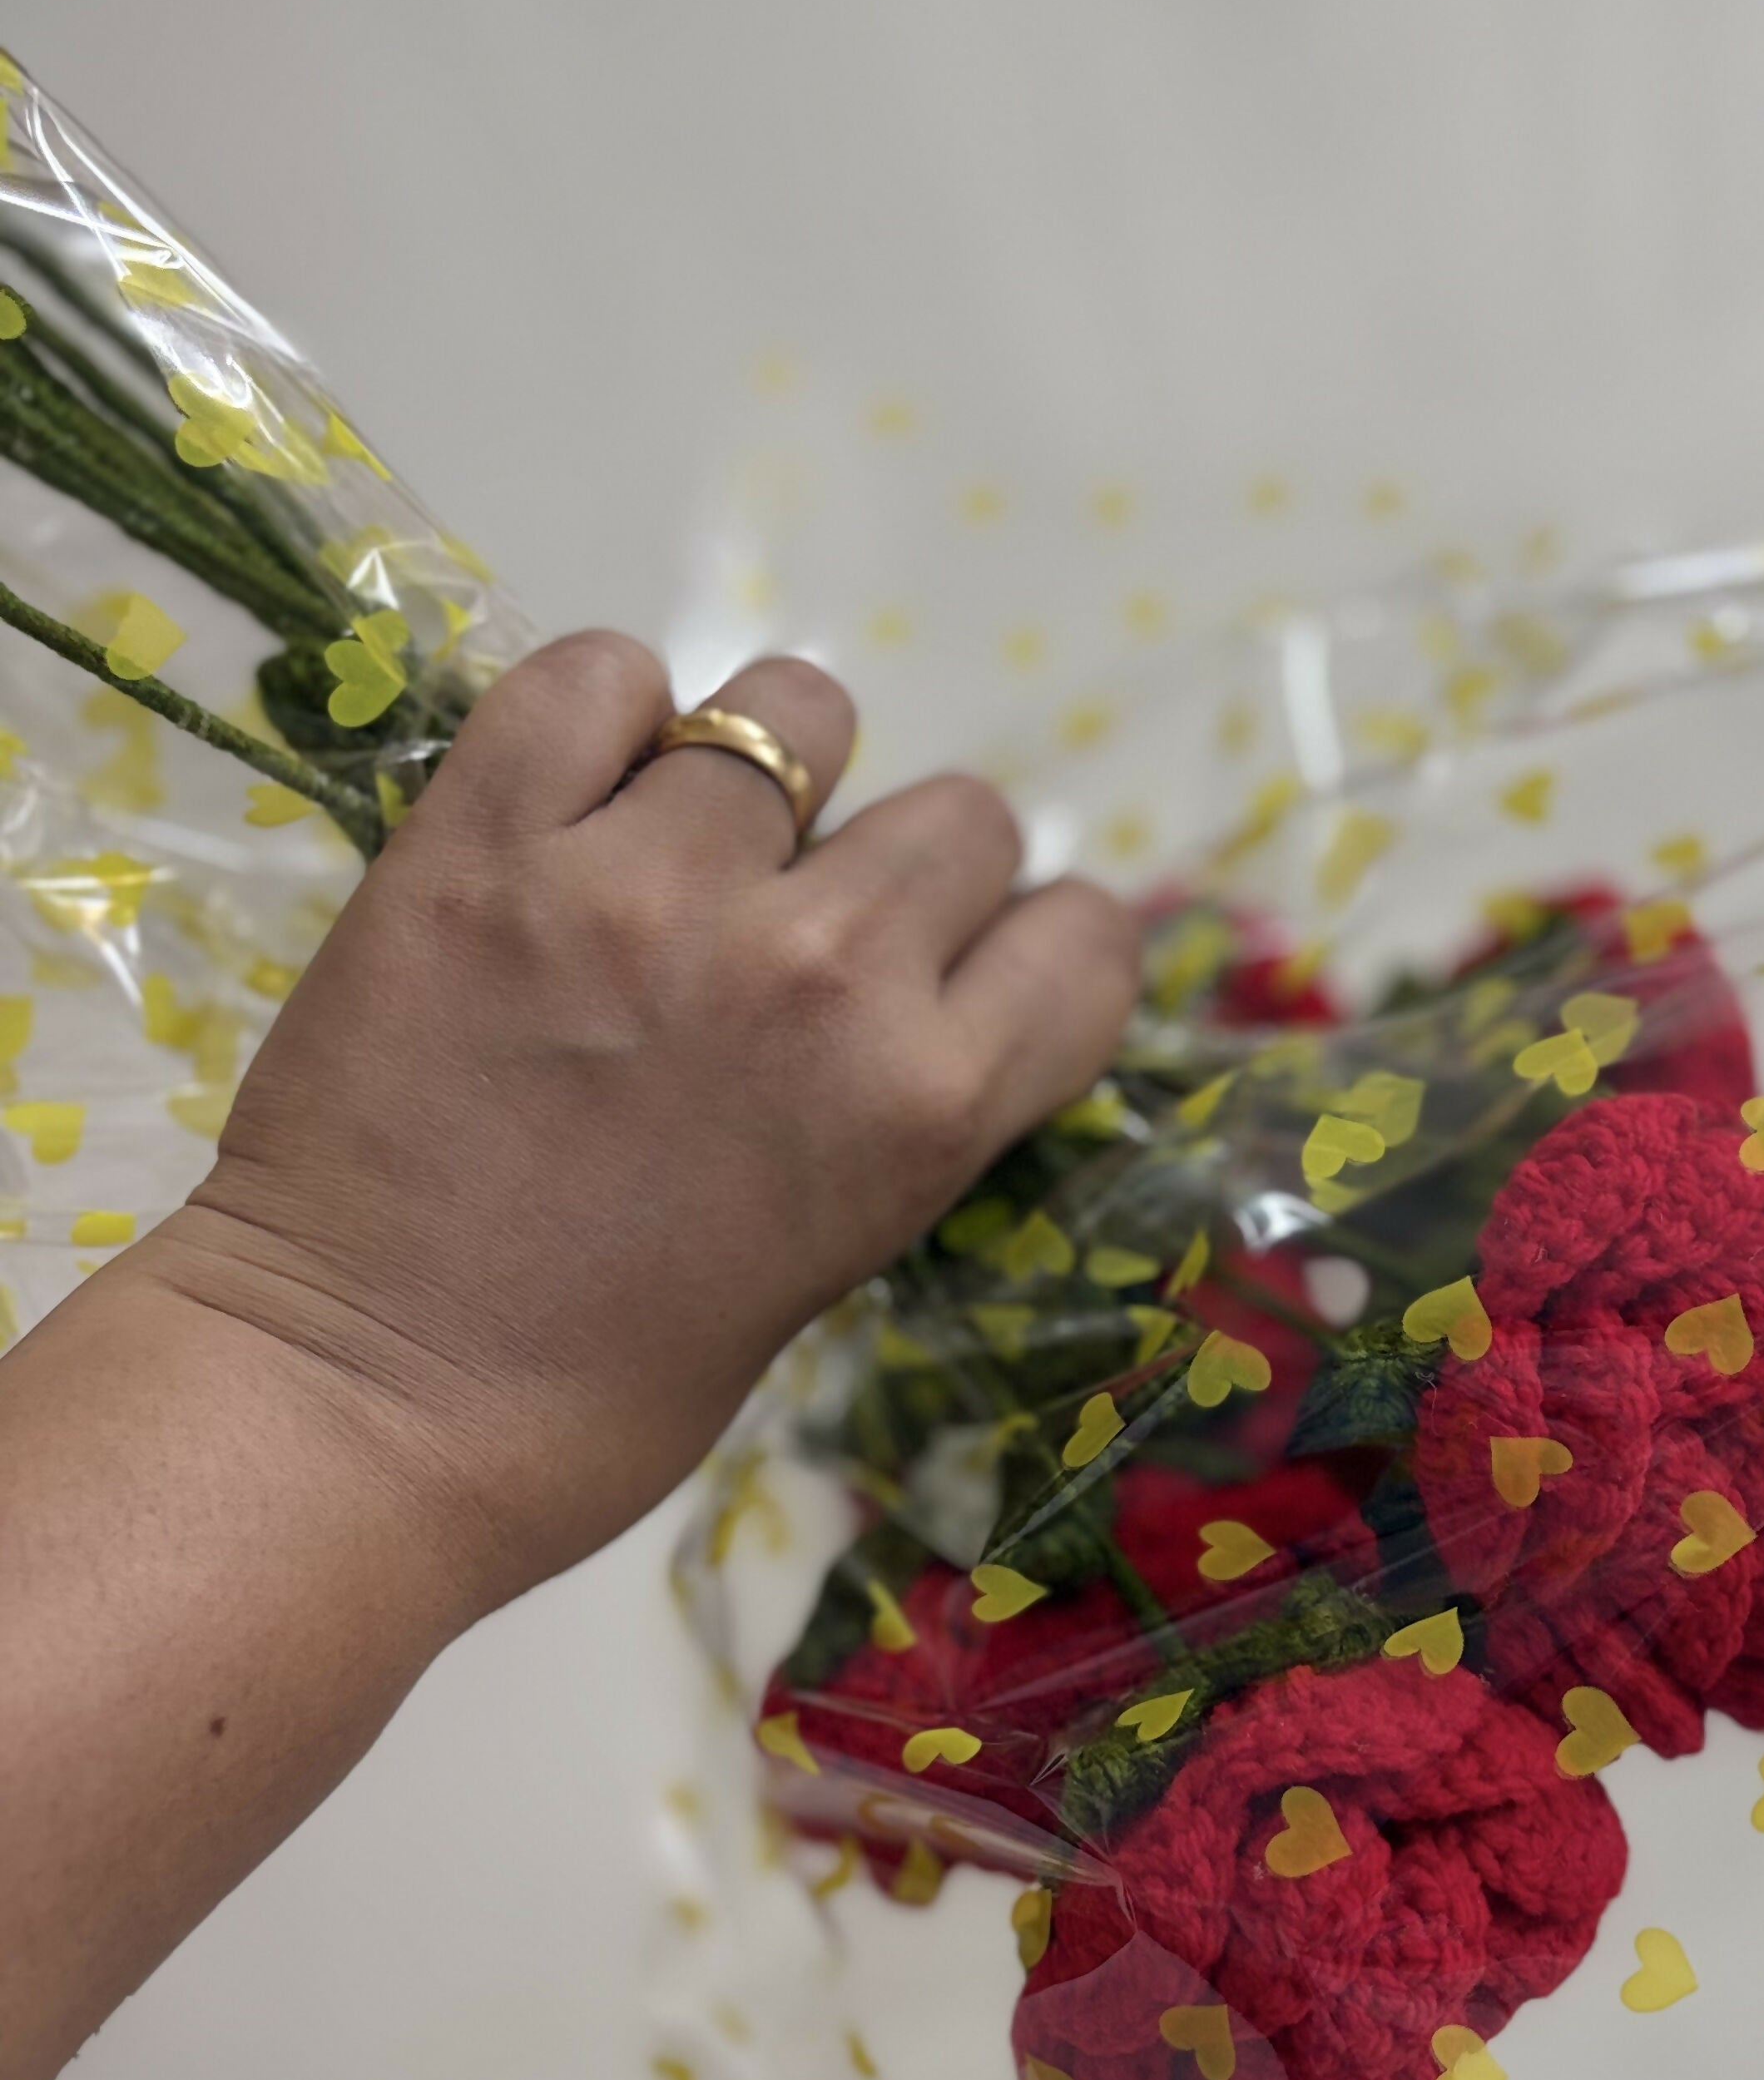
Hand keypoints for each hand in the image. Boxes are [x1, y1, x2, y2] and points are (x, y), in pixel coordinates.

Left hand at [135, 633, 1141, 1617]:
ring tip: (675, 858)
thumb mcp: (834, 1255)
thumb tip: (915, 983)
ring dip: (759, 778)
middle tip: (796, 939)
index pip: (1081, 941)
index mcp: (926, 1105)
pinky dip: (601, 719)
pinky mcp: (490, 839)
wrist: (367, 1404)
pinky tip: (571, 803)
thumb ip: (895, 1103)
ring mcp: (652, 889)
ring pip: (795, 713)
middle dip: (897, 871)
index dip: (1023, 951)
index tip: (957, 976)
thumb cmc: (609, 1387)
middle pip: (961, 816)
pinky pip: (600, 675)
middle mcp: (822, 970)